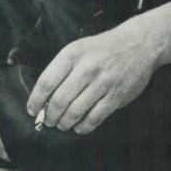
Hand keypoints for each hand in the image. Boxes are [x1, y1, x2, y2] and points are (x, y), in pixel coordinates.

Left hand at [26, 21, 159, 134]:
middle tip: (47, 120)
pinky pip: (95, 118)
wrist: (138, 44)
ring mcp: (103, 83)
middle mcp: (87, 68)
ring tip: (61, 124)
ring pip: (76, 112)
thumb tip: (43, 98)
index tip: (32, 110)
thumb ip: (61, 70)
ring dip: (64, 123)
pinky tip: (78, 126)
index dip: (36, 100)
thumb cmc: (101, 49)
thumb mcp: (77, 49)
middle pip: (60, 100)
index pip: (47, 81)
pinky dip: (83, 127)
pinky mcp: (117, 96)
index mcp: (72, 54)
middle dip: (50, 115)